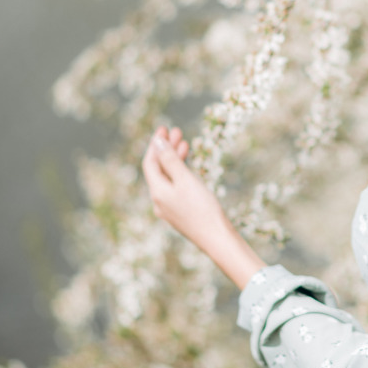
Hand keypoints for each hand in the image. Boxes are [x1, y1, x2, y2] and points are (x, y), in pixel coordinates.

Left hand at [141, 125, 266, 289]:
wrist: (217, 238)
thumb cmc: (202, 208)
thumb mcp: (185, 180)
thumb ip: (170, 160)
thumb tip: (157, 142)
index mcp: (157, 192)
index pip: (150, 163)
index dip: (155, 145)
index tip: (164, 128)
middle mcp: (159, 200)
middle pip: (158, 170)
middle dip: (166, 150)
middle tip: (177, 131)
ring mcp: (169, 208)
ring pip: (168, 179)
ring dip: (174, 160)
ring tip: (185, 144)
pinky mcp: (181, 213)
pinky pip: (175, 188)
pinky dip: (180, 174)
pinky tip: (189, 168)